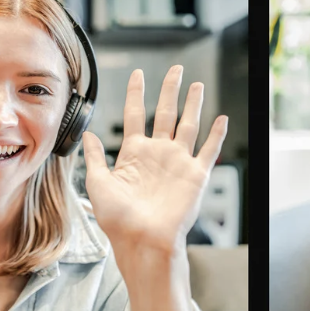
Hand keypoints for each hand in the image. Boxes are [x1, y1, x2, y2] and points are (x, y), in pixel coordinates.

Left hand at [82, 66, 227, 259]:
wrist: (142, 240)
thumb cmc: (119, 220)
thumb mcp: (98, 183)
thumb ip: (95, 157)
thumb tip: (88, 135)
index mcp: (134, 154)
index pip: (135, 114)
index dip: (136, 93)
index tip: (137, 75)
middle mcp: (157, 154)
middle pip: (165, 113)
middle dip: (170, 90)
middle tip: (175, 70)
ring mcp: (178, 163)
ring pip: (188, 125)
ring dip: (193, 104)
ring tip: (196, 85)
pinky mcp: (195, 175)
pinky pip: (209, 150)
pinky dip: (216, 135)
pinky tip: (221, 119)